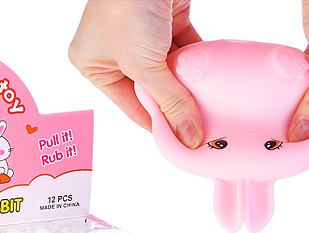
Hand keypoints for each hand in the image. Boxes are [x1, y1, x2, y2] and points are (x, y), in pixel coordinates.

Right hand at [69, 0, 203, 147]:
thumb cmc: (126, 7)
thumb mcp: (144, 66)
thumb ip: (169, 102)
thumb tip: (187, 137)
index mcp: (95, 65)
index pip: (131, 105)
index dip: (156, 125)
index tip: (181, 142)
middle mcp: (116, 51)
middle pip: (152, 90)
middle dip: (175, 106)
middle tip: (199, 129)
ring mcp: (142, 35)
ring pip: (170, 72)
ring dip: (189, 87)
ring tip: (209, 109)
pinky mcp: (167, 20)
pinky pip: (185, 51)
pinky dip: (198, 64)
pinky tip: (213, 82)